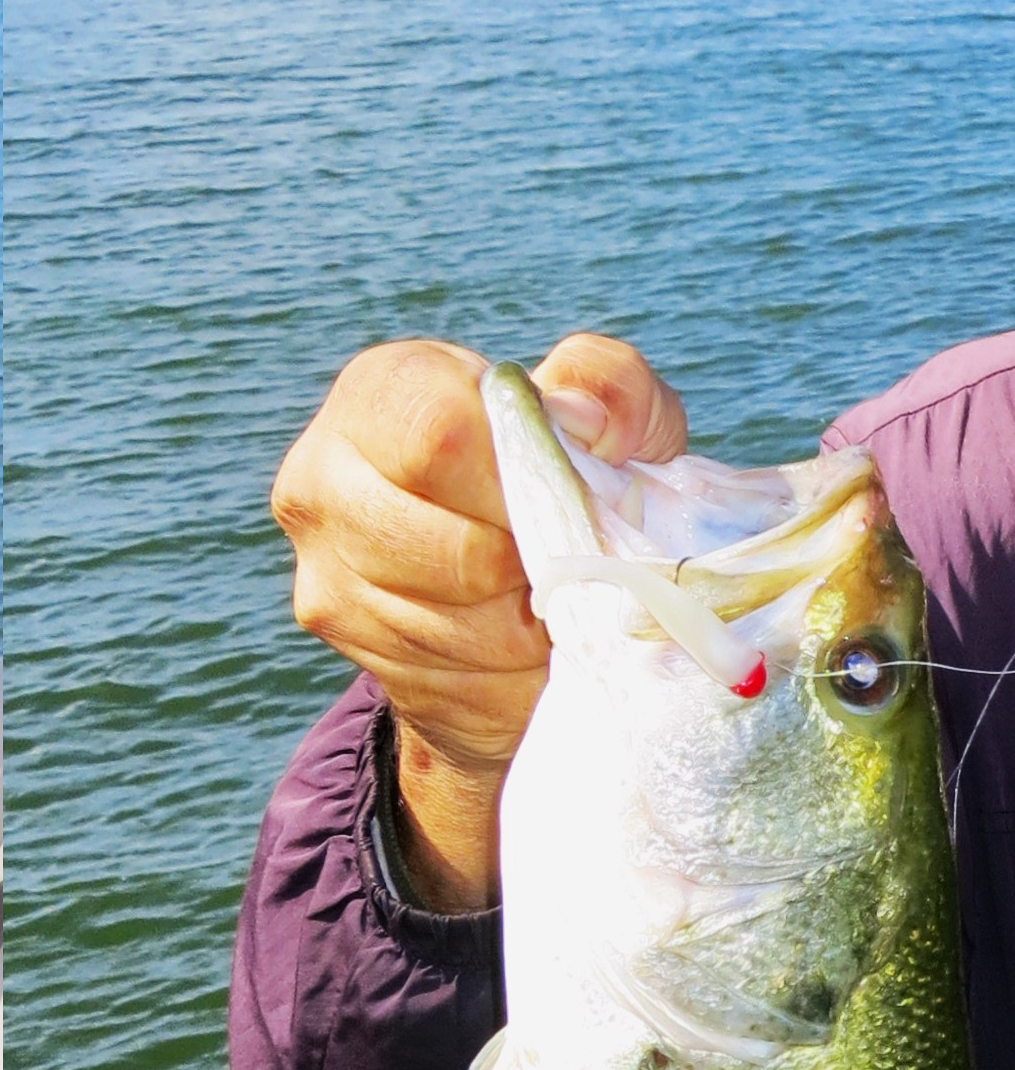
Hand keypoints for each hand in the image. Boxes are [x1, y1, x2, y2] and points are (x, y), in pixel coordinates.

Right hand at [271, 332, 684, 907]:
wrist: (546, 627)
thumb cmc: (598, 499)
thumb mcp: (633, 432)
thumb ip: (615, 396)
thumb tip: (586, 405)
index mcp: (394, 392)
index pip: (442, 422)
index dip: (521, 479)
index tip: (569, 512)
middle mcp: (327, 477)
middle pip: (441, 538)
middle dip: (527, 573)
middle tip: (570, 581)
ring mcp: (325, 573)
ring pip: (444, 620)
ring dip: (523, 633)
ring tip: (553, 616)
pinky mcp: (350, 650)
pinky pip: (441, 677)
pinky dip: (502, 677)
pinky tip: (526, 660)